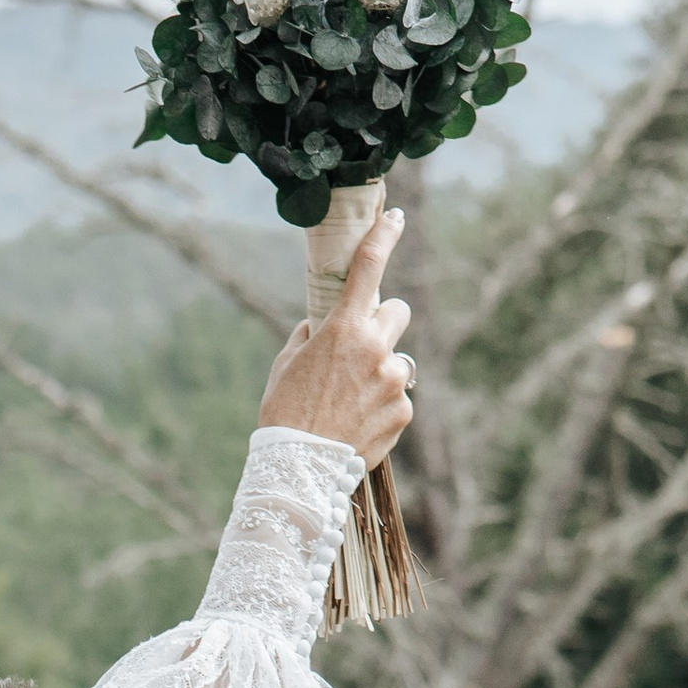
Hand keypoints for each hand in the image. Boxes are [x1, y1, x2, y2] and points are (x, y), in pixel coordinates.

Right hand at [255, 202, 413, 466]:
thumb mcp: (286, 364)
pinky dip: (382, 406)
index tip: (394, 218)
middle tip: (359, 349)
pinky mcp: (403, 410)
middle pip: (397, 313)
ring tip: (350, 402)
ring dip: (380, 371)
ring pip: (397, 360)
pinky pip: (398, 397)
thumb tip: (322, 326)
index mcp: (343, 328)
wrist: (299, 469)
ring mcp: (394, 380)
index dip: (384, 235)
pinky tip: (358, 423)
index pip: (368, 267)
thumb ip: (311, 335)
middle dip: (382, 324)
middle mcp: (376, 348)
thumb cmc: (285, 413)